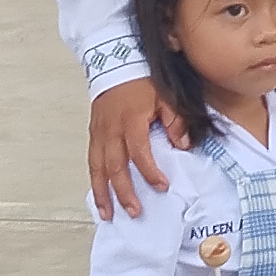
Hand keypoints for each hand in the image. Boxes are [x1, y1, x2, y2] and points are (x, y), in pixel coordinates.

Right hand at [88, 79, 181, 219]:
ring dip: (103, 192)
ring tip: (107, 214)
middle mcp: (111, 130)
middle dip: (124, 192)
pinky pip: (92, 161)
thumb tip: (184, 145)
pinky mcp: (93, 133)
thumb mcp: (166, 96)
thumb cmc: (142, 80)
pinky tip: (99, 194)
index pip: (139, 153)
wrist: (115, 62)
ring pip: (98, 168)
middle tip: (134, 211)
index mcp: (131, 121)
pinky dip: (95, 179)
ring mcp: (99, 133)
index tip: (162, 186)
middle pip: (115, 167)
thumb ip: (176, 121)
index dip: (150, 172)